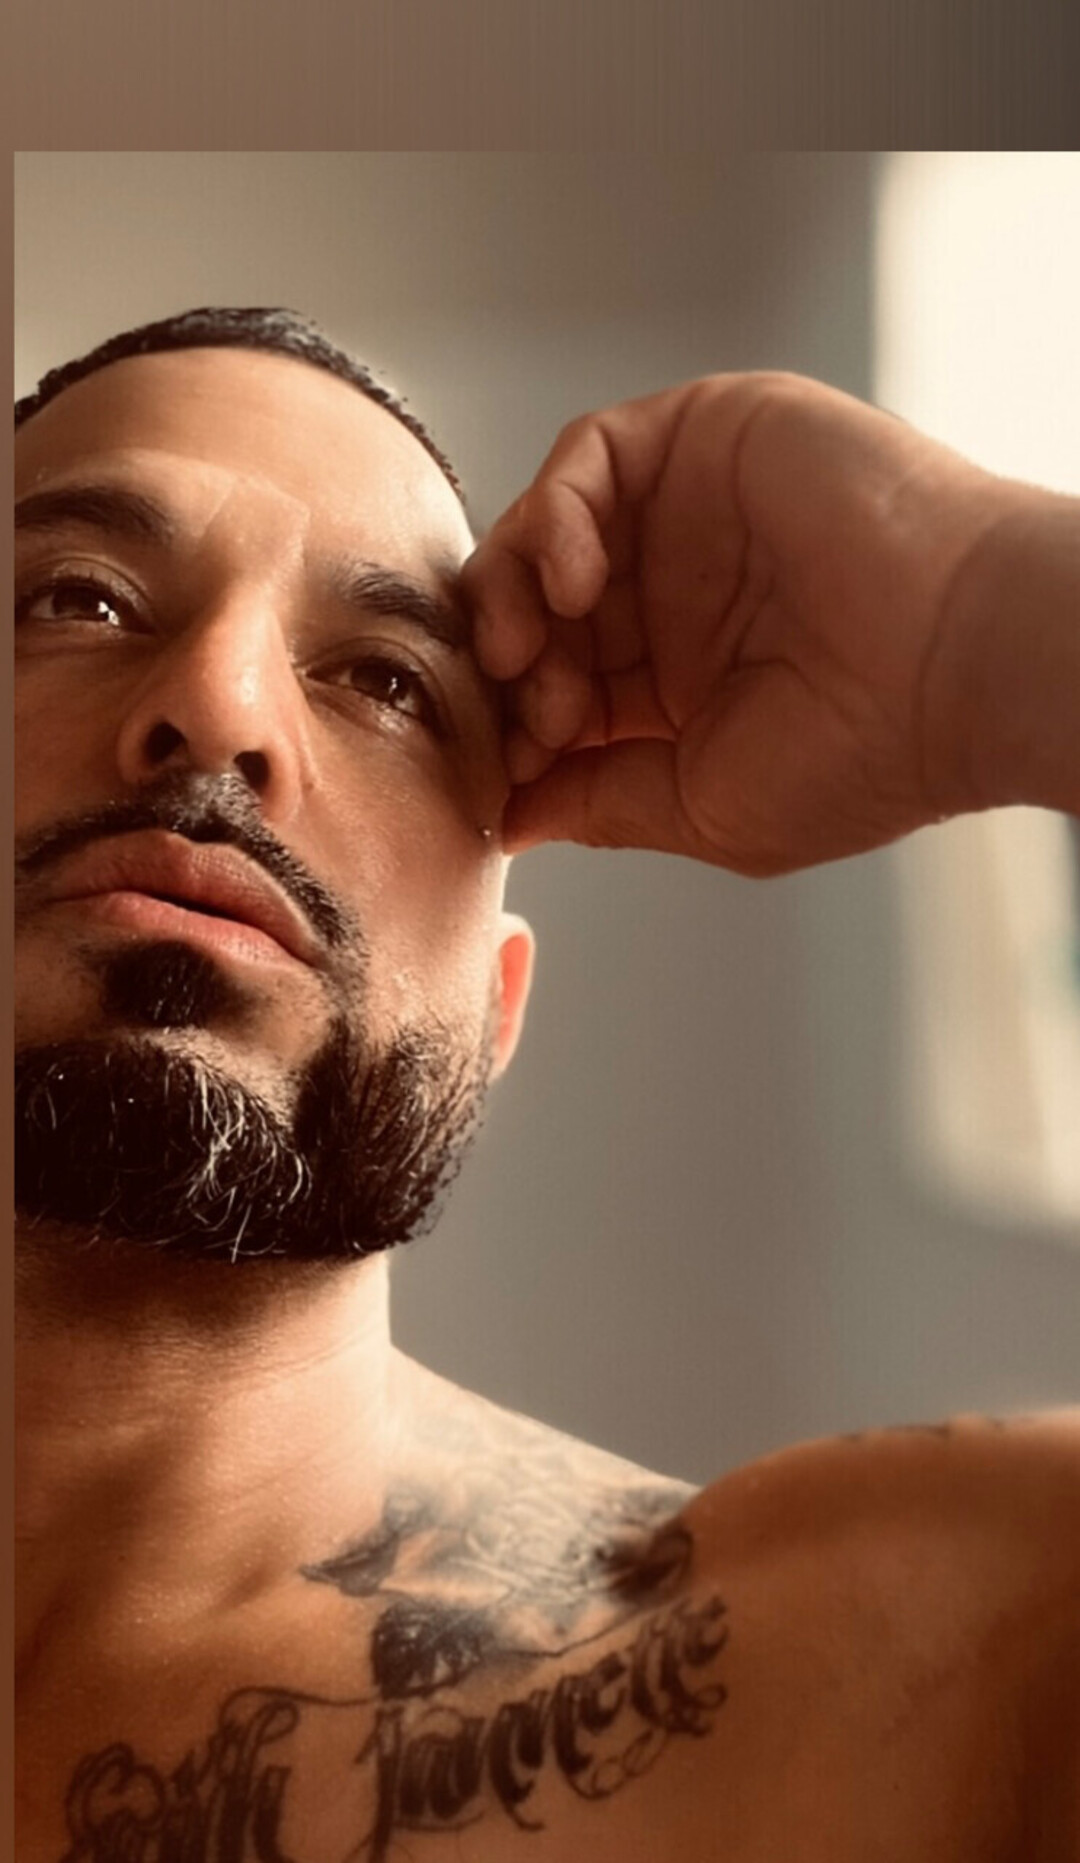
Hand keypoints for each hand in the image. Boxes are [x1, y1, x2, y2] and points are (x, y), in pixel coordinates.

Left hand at [462, 372, 1021, 873]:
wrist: (956, 667)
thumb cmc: (858, 754)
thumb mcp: (703, 807)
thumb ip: (596, 803)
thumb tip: (508, 820)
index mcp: (669, 686)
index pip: (547, 686)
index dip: (508, 721)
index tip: (508, 765)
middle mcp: (669, 595)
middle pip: (529, 605)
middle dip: (501, 662)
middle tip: (526, 707)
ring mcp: (682, 516)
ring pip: (542, 528)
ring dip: (511, 588)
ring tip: (530, 647)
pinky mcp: (704, 439)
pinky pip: (588, 456)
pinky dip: (555, 513)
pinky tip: (575, 582)